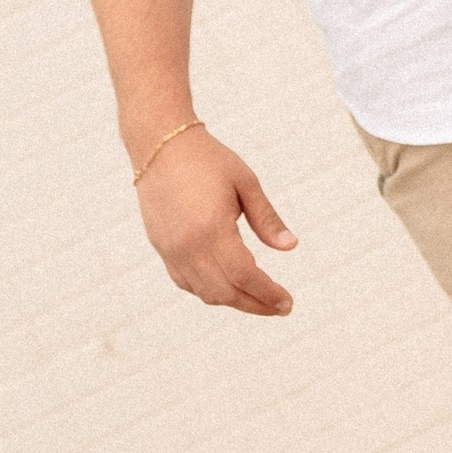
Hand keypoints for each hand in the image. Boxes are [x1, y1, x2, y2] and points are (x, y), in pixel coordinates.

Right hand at [137, 129, 298, 313]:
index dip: (268, 294)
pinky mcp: (161, 248)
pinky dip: (209, 291)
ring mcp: (171, 250)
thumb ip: (267, 219)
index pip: (244, 276)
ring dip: (233, 301)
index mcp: (212, 228)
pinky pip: (186, 282)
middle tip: (280, 307)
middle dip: (255, 304)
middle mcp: (188, 246)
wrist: (161, 145)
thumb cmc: (208, 160)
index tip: (288, 303)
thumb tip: (291, 247)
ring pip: (204, 293)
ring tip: (258, 298)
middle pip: (225, 292)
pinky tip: (228, 286)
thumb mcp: (246, 183)